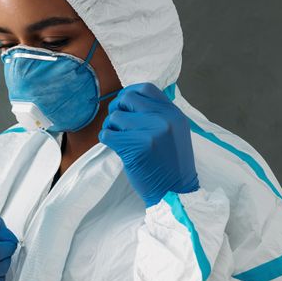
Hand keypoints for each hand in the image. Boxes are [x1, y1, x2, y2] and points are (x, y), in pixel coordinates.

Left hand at [99, 82, 199, 206]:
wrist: (175, 192)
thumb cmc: (171, 165)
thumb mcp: (175, 132)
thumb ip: (158, 115)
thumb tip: (130, 100)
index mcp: (174, 114)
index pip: (146, 88)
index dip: (130, 93)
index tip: (124, 105)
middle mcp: (164, 119)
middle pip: (127, 98)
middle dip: (117, 108)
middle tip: (117, 123)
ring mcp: (150, 132)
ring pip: (115, 116)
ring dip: (110, 127)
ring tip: (118, 138)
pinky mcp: (135, 148)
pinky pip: (107, 134)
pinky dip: (106, 139)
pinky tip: (114, 146)